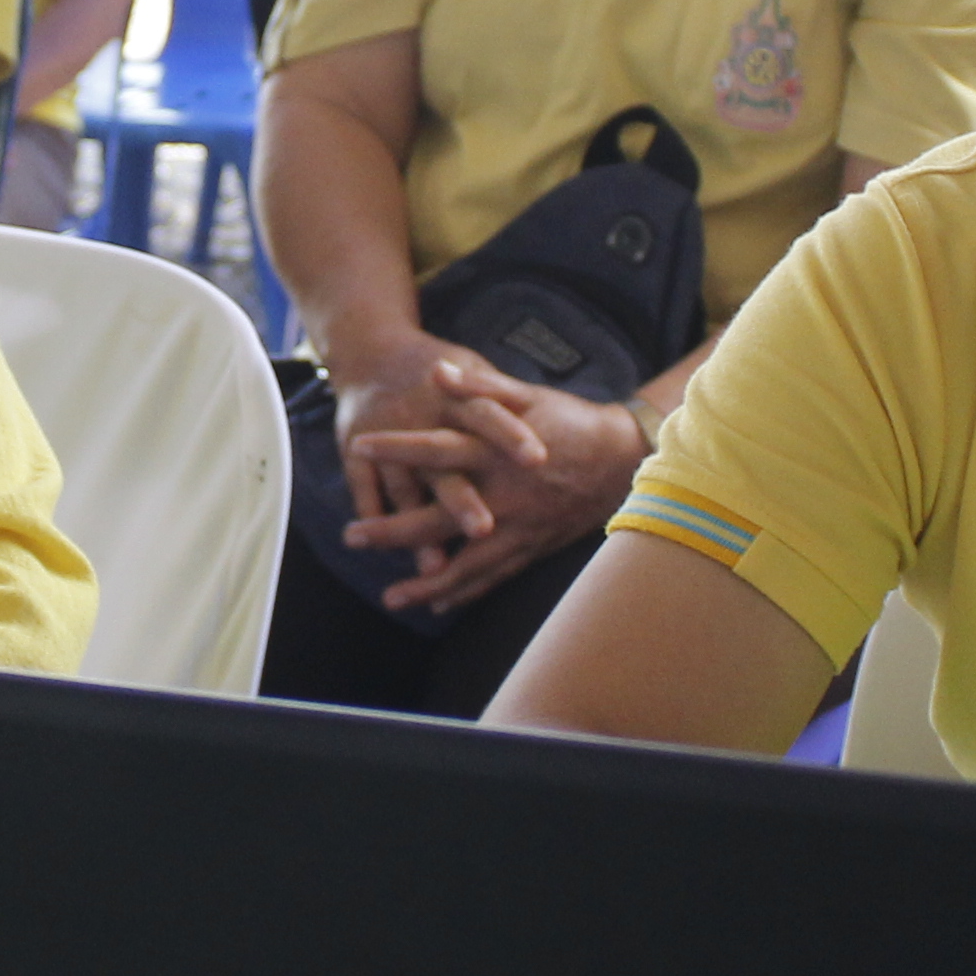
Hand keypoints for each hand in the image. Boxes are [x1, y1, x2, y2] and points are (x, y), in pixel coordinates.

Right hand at [329, 328, 532, 552]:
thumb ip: (500, 395)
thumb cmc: (431, 366)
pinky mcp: (352, 444)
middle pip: (444, 461)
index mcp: (455, 396)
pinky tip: (383, 553)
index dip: (512, 435)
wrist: (368, 348)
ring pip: (403, 486)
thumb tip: (543, 416)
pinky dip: (373, 517)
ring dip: (415, 529)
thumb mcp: (469, 367)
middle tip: (485, 529)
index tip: (539, 459)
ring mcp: (384, 432)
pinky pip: (364, 487)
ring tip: (434, 569)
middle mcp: (420, 415)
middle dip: (461, 499)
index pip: (488, 414)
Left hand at [349, 371, 650, 616]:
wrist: (624, 460)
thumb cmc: (571, 421)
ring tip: (390, 597)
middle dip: (393, 531)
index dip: (398, 448)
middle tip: (352, 536)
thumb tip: (436, 371)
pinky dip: (466, 592)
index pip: (438, 449)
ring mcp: (519, 528)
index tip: (360, 445)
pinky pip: (495, 577)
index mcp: (497, 453)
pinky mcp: (534, 548)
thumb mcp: (528, 396)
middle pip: (439, 519)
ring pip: (466, 563)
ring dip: (426, 582)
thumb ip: (479, 386)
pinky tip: (438, 604)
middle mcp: (504, 496)